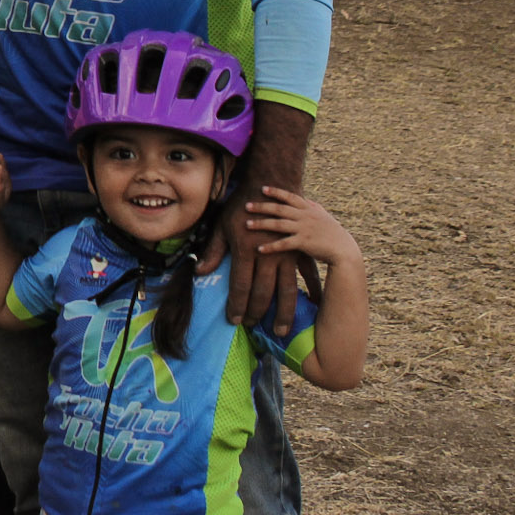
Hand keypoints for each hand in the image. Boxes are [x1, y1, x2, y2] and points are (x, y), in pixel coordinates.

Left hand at [203, 190, 302, 335]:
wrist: (271, 183)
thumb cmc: (242, 204)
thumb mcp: (222, 225)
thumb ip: (213, 251)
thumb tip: (200, 272)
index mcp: (245, 251)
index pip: (239, 286)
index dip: (236, 306)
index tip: (233, 321)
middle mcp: (267, 256)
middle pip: (262, 293)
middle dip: (257, 313)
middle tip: (253, 329)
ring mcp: (287, 254)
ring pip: (287, 290)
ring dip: (283, 313)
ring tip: (280, 331)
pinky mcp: (300, 250)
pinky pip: (308, 276)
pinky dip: (312, 292)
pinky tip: (314, 307)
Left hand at [245, 186, 361, 270]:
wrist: (344, 250)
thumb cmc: (334, 234)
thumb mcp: (324, 217)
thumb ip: (314, 207)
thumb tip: (306, 199)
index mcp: (309, 209)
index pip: (290, 197)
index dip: (276, 192)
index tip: (262, 188)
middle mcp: (305, 217)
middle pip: (279, 209)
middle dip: (261, 206)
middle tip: (246, 206)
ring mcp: (304, 229)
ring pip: (278, 224)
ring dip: (261, 224)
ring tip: (247, 224)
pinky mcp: (304, 243)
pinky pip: (283, 244)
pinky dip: (271, 246)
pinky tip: (260, 248)